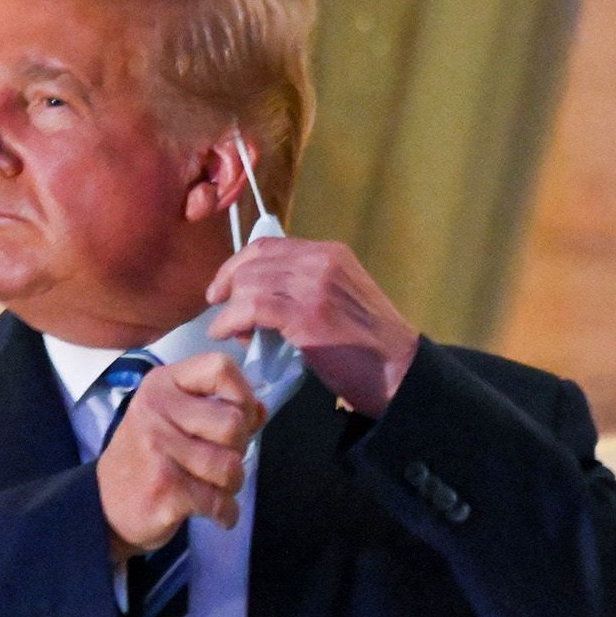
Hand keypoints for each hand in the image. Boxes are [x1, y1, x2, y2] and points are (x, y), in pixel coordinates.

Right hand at [95, 352, 267, 559]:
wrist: (103, 506)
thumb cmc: (146, 458)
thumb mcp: (172, 418)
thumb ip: (218, 407)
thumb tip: (260, 410)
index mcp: (162, 385)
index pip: (221, 368)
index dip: (242, 395)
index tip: (238, 418)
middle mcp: (156, 410)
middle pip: (234, 423)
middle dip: (239, 450)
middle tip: (220, 461)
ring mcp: (158, 450)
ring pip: (231, 465)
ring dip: (232, 484)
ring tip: (214, 487)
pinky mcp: (165, 489)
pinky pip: (219, 501)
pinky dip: (226, 513)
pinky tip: (216, 512)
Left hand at [204, 236, 420, 416]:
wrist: (398, 371)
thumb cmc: (366, 346)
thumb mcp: (337, 301)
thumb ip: (301, 290)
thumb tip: (255, 300)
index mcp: (330, 253)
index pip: (268, 245)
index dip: (237, 264)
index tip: (223, 287)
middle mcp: (321, 261)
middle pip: (254, 261)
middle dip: (228, 285)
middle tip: (218, 310)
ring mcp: (315, 285)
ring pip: (249, 283)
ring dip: (228, 308)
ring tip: (226, 330)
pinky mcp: (307, 315)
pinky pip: (252, 307)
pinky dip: (230, 320)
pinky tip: (225, 334)